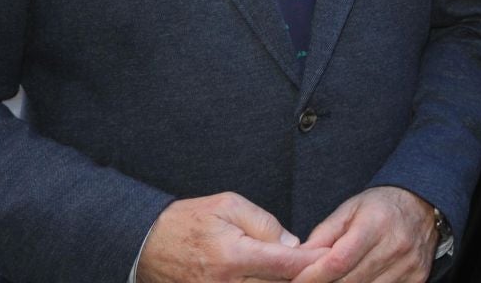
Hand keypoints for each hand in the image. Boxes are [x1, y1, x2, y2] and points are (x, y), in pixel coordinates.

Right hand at [136, 192, 324, 282]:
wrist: (147, 244)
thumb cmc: (189, 220)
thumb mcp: (229, 205)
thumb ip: (264, 224)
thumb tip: (293, 245)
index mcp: (233, 256)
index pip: (285, 264)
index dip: (313, 261)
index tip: (333, 255)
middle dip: (304, 277)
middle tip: (328, 266)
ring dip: (286, 282)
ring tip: (307, 272)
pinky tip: (278, 278)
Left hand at [291, 186, 437, 282]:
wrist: (423, 205)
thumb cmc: (381, 206)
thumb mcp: (349, 210)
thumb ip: (323, 236)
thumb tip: (296, 261)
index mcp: (376, 223)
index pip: (338, 261)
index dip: (313, 276)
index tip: (296, 281)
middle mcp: (396, 246)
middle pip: (350, 281)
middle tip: (309, 281)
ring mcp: (409, 266)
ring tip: (334, 278)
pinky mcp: (417, 279)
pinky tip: (357, 279)